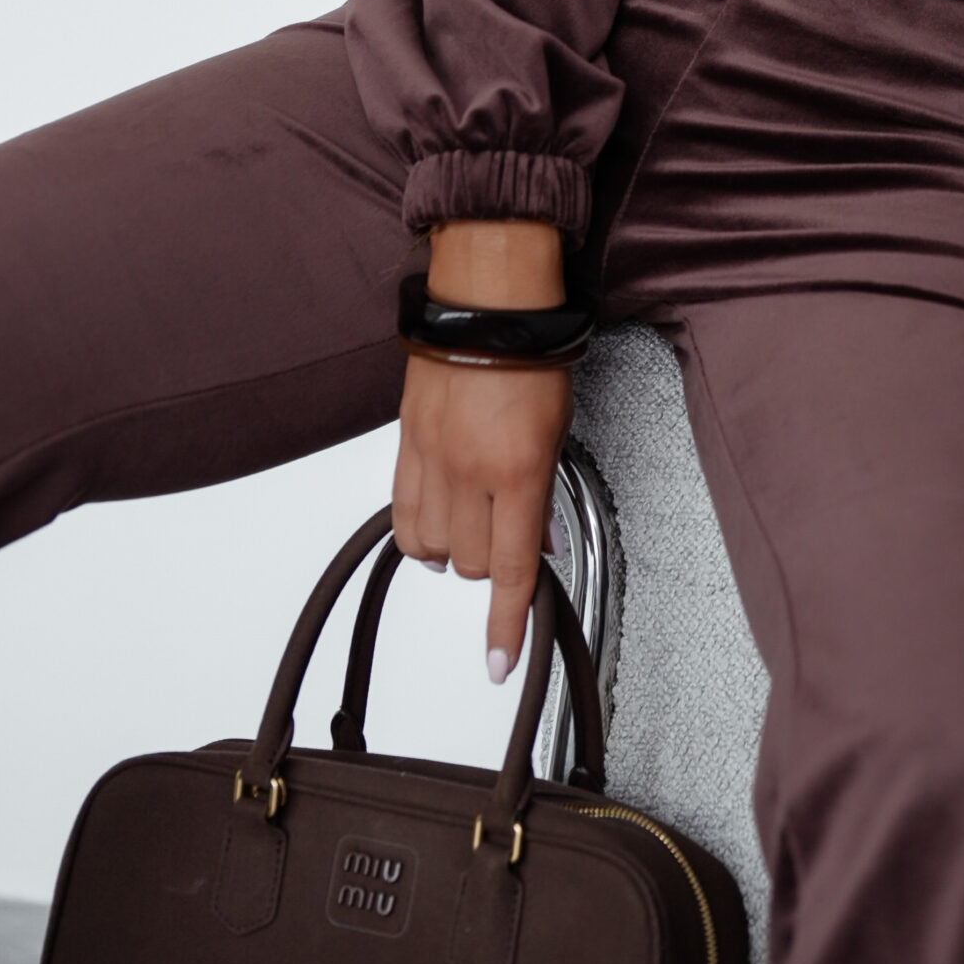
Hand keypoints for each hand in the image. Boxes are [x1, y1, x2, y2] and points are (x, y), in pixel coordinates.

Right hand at [391, 220, 573, 681]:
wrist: (488, 302)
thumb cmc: (534, 354)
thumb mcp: (560, 428)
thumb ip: (546, 492)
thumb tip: (541, 542)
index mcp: (518, 467)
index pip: (510, 567)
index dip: (505, 623)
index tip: (500, 661)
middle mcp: (470, 469)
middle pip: (468, 563)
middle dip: (489, 563)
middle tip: (507, 534)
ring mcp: (431, 458)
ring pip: (430, 547)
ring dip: (453, 550)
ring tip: (473, 524)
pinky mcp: (404, 445)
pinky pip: (402, 512)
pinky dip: (420, 531)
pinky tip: (435, 521)